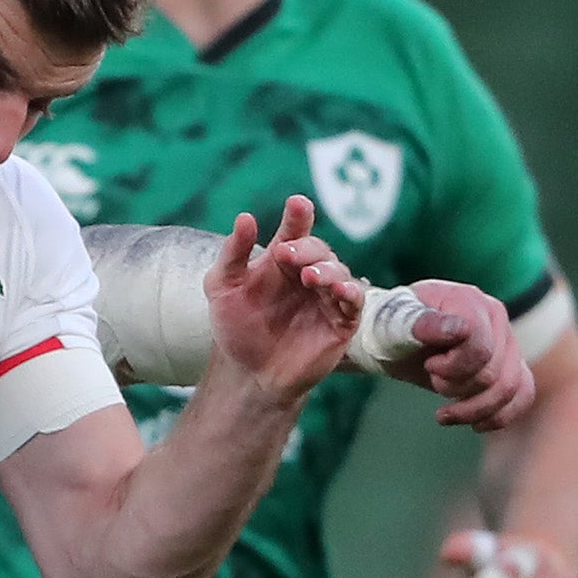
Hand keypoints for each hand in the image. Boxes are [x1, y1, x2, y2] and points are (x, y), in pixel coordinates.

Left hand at [200, 198, 365, 402]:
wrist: (248, 374)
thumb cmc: (236, 328)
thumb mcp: (221, 288)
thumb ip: (233, 253)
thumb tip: (246, 217)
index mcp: (282, 260)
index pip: (295, 230)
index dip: (298, 215)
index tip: (297, 203)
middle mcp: (307, 274)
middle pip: (319, 249)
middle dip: (307, 248)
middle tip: (287, 254)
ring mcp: (326, 297)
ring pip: (339, 271)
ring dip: (327, 270)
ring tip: (308, 277)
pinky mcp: (341, 322)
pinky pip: (355, 301)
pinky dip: (351, 293)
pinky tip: (340, 291)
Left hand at [385, 277, 536, 429]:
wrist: (398, 338)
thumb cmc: (393, 328)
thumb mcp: (395, 324)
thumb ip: (421, 323)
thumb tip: (458, 330)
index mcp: (468, 300)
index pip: (479, 347)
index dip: (452, 367)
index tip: (429, 364)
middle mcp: (495, 317)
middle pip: (491, 372)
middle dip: (456, 387)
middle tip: (432, 379)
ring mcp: (507, 341)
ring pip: (510, 388)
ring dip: (473, 409)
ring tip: (445, 412)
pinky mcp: (511, 365)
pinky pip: (523, 395)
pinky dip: (499, 416)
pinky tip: (474, 424)